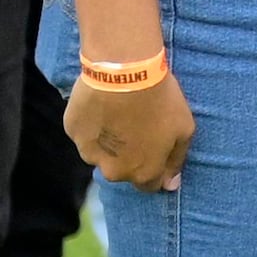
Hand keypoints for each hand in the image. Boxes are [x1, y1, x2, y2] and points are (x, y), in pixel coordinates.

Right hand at [68, 67, 194, 189]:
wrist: (125, 72)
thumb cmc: (160, 100)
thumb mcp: (184, 129)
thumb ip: (176, 160)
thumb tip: (171, 185)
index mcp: (142, 173)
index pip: (149, 184)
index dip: (155, 167)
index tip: (156, 148)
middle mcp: (113, 171)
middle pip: (123, 170)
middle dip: (130, 155)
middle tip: (137, 125)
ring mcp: (89, 153)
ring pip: (101, 153)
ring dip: (109, 141)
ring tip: (119, 113)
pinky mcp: (72, 132)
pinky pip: (84, 133)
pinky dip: (93, 124)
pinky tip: (102, 105)